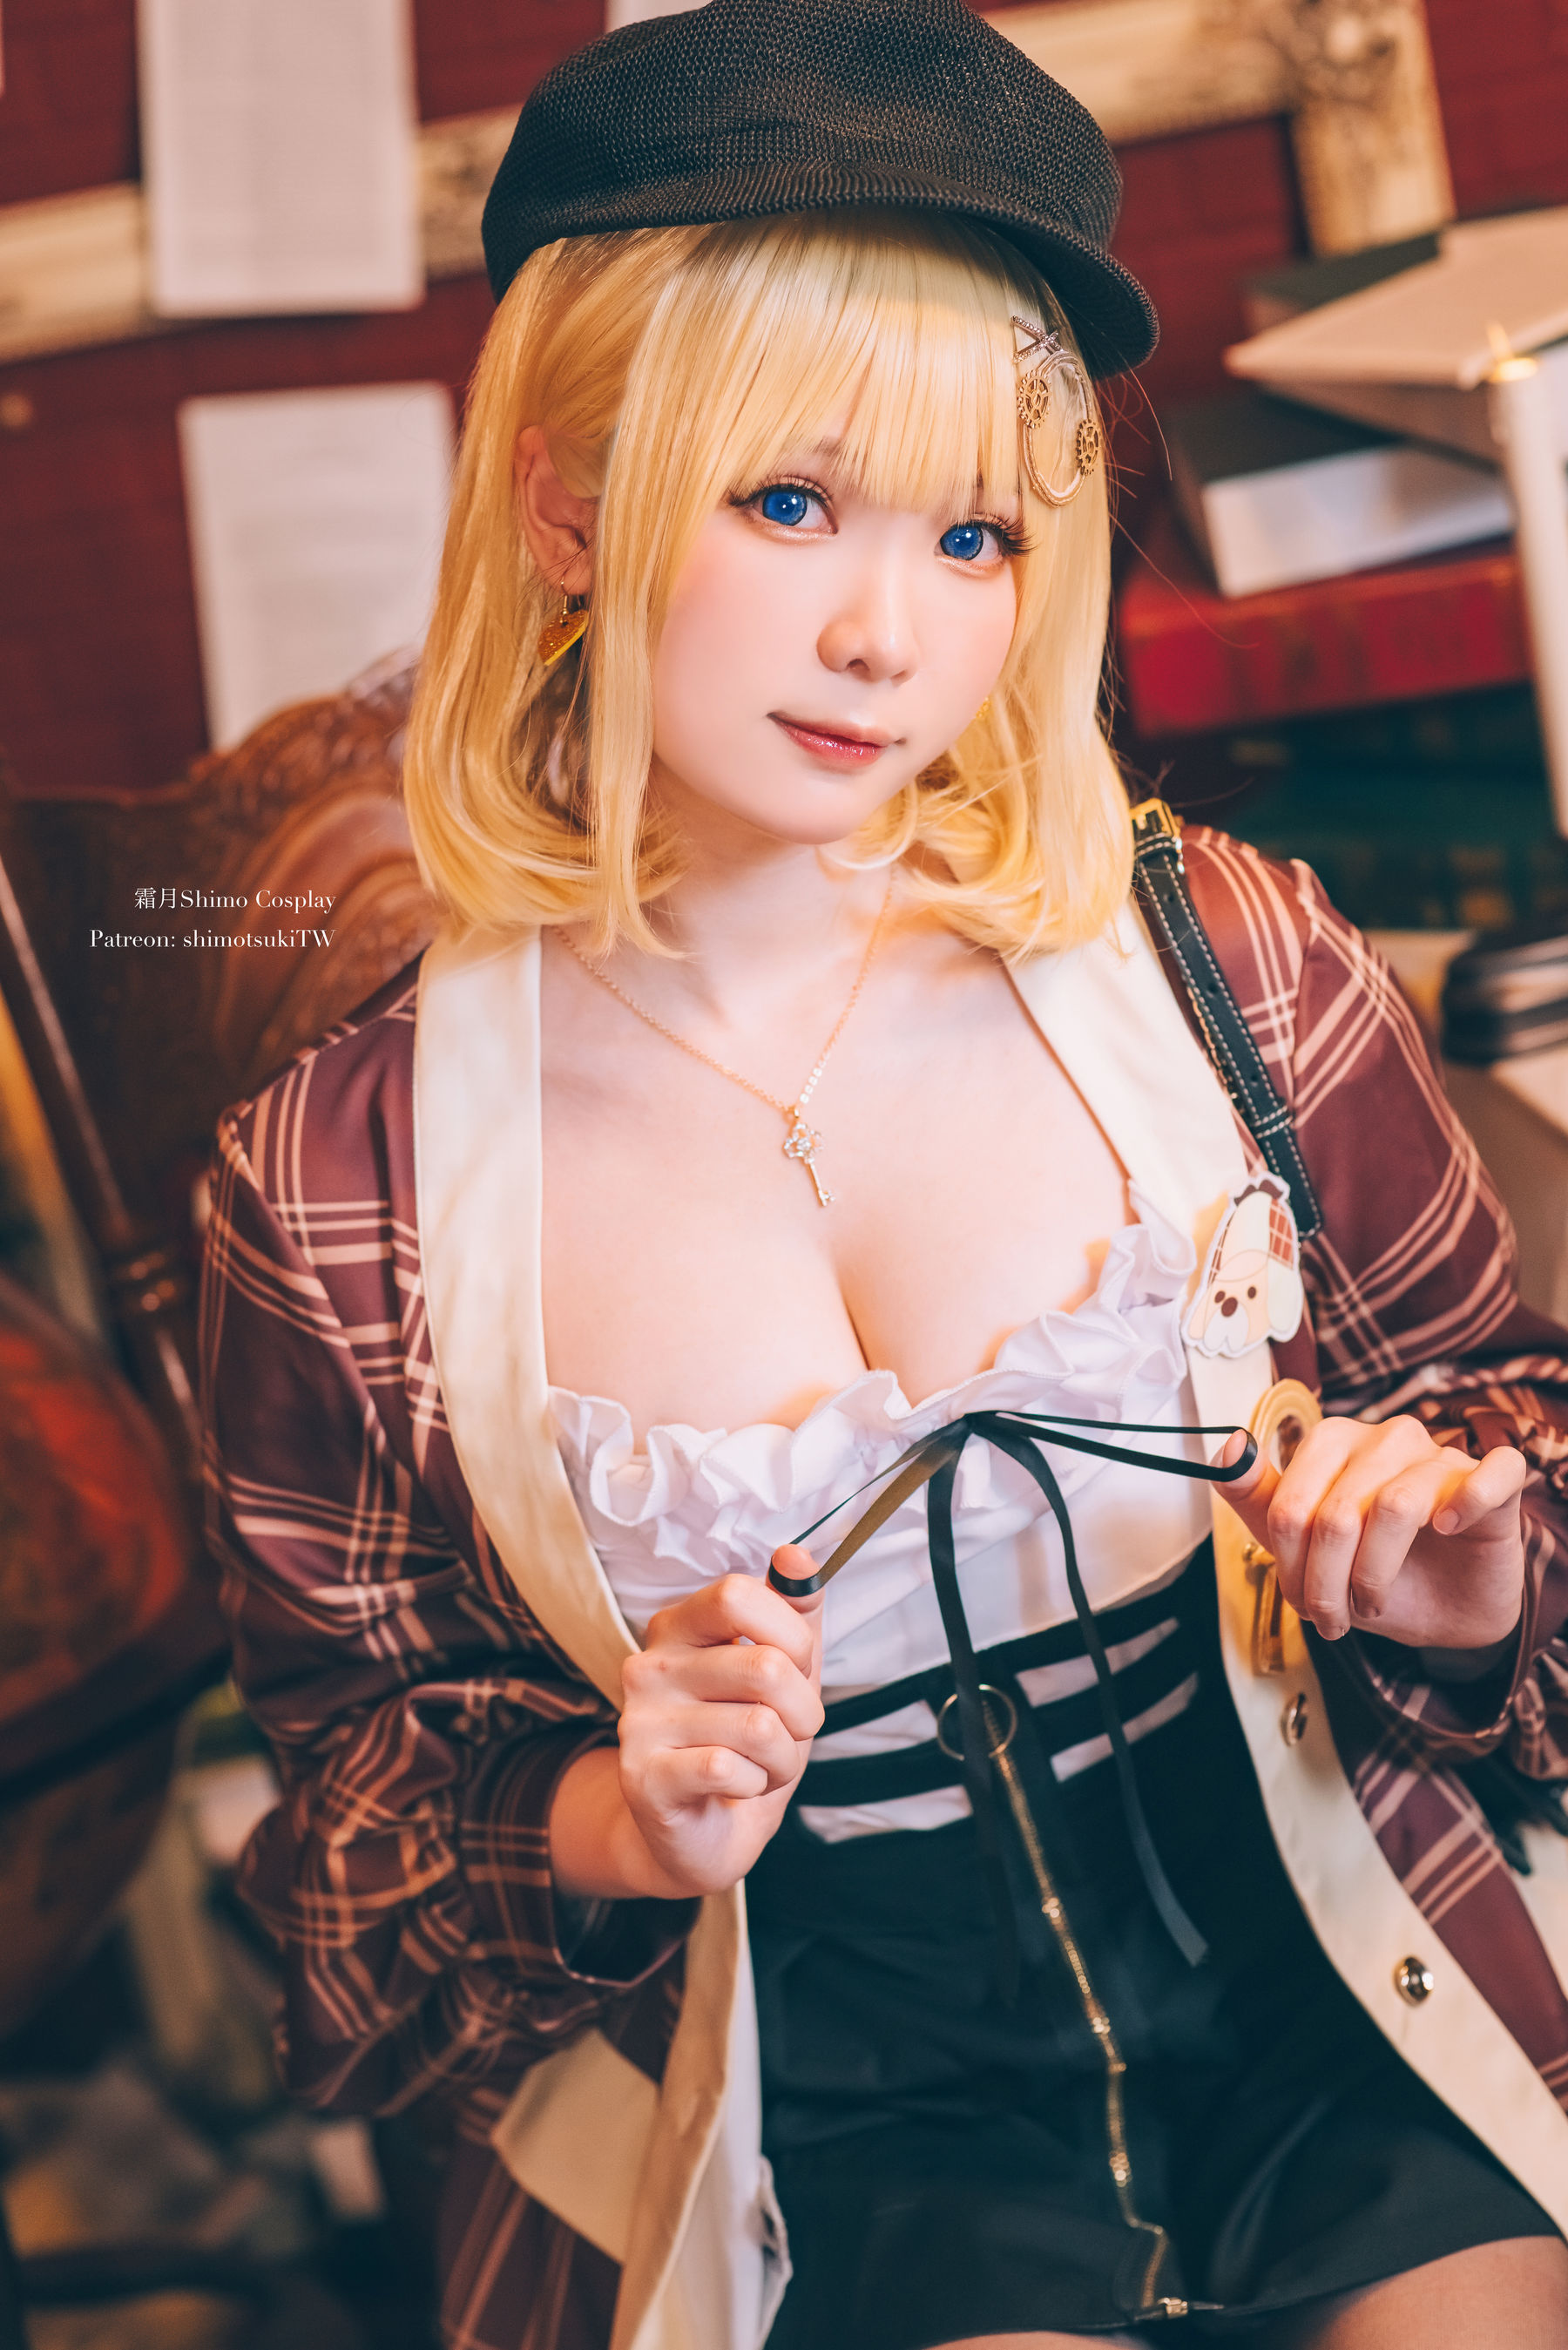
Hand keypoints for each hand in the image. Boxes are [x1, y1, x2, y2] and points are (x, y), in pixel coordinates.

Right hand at [552, 1554, 824, 1902]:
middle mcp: (649, 1664)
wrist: (701, 1835)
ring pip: (760, 1727)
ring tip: (760, 1767)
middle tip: (788, 1734)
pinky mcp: (642, 1777)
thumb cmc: (746, 1744)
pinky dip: (754, 1784)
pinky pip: (729, 1768)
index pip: (738, 1594)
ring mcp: (639, 1721)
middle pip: (765, 1666)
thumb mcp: (784, 1672)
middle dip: (805, 1713)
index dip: (791, 1635)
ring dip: (783, 1759)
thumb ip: (795, 1612)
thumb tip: (799, 1557)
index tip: (796, 1668)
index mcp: (679, 1626)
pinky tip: (734, 1788)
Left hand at [1220, 1414, 1527, 1652]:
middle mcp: (1387, 1437)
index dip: (1290, 1567)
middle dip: (1327, 1583)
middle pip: (1337, 1513)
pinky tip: (1448, 1529)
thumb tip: (1228, 1448)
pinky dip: (1468, 1505)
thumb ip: (1259, 1499)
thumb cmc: (1374, 1569)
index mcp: (1334, 1442)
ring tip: (1373, 1603)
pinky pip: (1492, 1474)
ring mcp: (1443, 1455)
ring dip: (1376, 1576)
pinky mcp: (1495, 1482)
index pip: (1291, 1504)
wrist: (1442, 1611)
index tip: (1302, 1604)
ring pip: (1396, 1507)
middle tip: (1336, 1618)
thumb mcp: (1305, 1547)